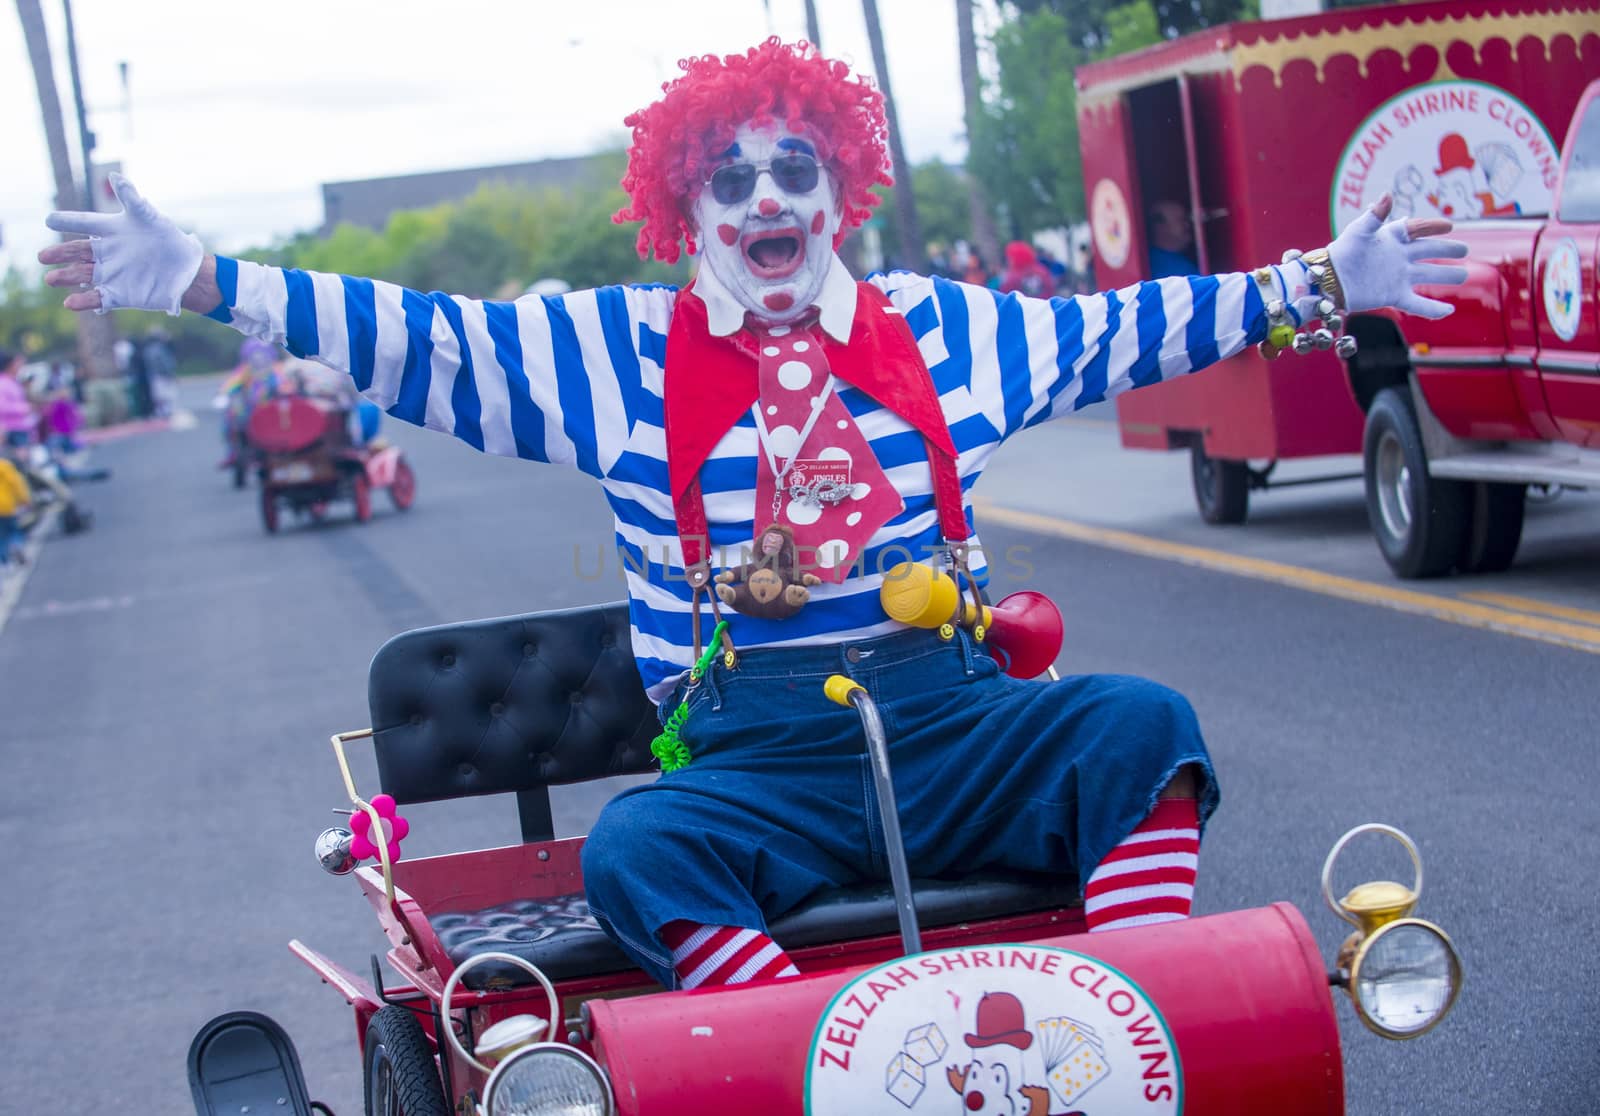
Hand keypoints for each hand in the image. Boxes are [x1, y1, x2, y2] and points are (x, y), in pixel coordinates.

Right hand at [39, 174, 205, 315]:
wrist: (187, 270)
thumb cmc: (169, 239)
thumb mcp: (150, 217)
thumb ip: (131, 198)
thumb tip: (115, 176)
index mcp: (112, 230)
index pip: (84, 222)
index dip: (67, 221)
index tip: (50, 220)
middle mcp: (107, 252)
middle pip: (77, 252)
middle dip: (60, 254)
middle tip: (43, 256)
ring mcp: (111, 273)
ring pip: (82, 274)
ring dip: (66, 277)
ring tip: (51, 279)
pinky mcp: (120, 294)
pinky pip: (98, 297)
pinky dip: (85, 301)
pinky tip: (70, 303)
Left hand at [1327, 193, 1468, 318]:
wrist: (1328, 281)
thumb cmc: (1342, 252)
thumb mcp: (1359, 231)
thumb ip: (1376, 215)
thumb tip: (1388, 195)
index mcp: (1392, 238)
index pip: (1418, 229)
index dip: (1433, 227)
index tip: (1449, 225)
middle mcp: (1399, 257)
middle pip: (1429, 251)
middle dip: (1447, 250)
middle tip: (1463, 250)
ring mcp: (1398, 277)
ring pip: (1429, 275)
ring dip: (1447, 276)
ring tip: (1464, 276)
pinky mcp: (1393, 296)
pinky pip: (1417, 303)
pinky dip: (1433, 308)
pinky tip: (1449, 311)